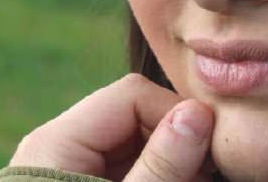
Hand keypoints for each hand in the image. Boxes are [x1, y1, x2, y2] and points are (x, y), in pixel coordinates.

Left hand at [9, 73, 216, 181]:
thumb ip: (160, 165)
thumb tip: (197, 113)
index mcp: (55, 141)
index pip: (130, 95)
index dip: (176, 114)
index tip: (212, 147)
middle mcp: (55, 145)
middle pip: (131, 115)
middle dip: (175, 138)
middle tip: (211, 170)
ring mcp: (64, 167)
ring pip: (131, 141)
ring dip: (168, 157)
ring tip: (201, 178)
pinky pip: (121, 164)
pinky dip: (152, 171)